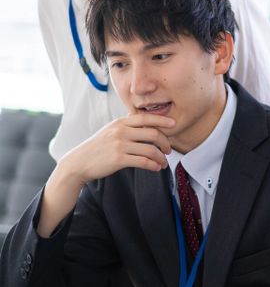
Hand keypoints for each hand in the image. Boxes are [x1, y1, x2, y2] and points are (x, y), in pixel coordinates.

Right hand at [37, 112, 176, 237]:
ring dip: (161, 157)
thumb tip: (146, 125)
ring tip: (163, 163)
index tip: (174, 123)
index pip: (146, 118)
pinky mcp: (118, 159)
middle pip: (152, 133)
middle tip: (169, 150)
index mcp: (120, 122)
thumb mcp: (110, 130)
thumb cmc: (97, 147)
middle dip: (165, 142)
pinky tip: (156, 168)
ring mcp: (119, 145)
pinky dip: (153, 165)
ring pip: (150, 149)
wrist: (79, 162)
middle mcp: (121, 131)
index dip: (162, 120)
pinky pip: (143, 161)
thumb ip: (127, 126)